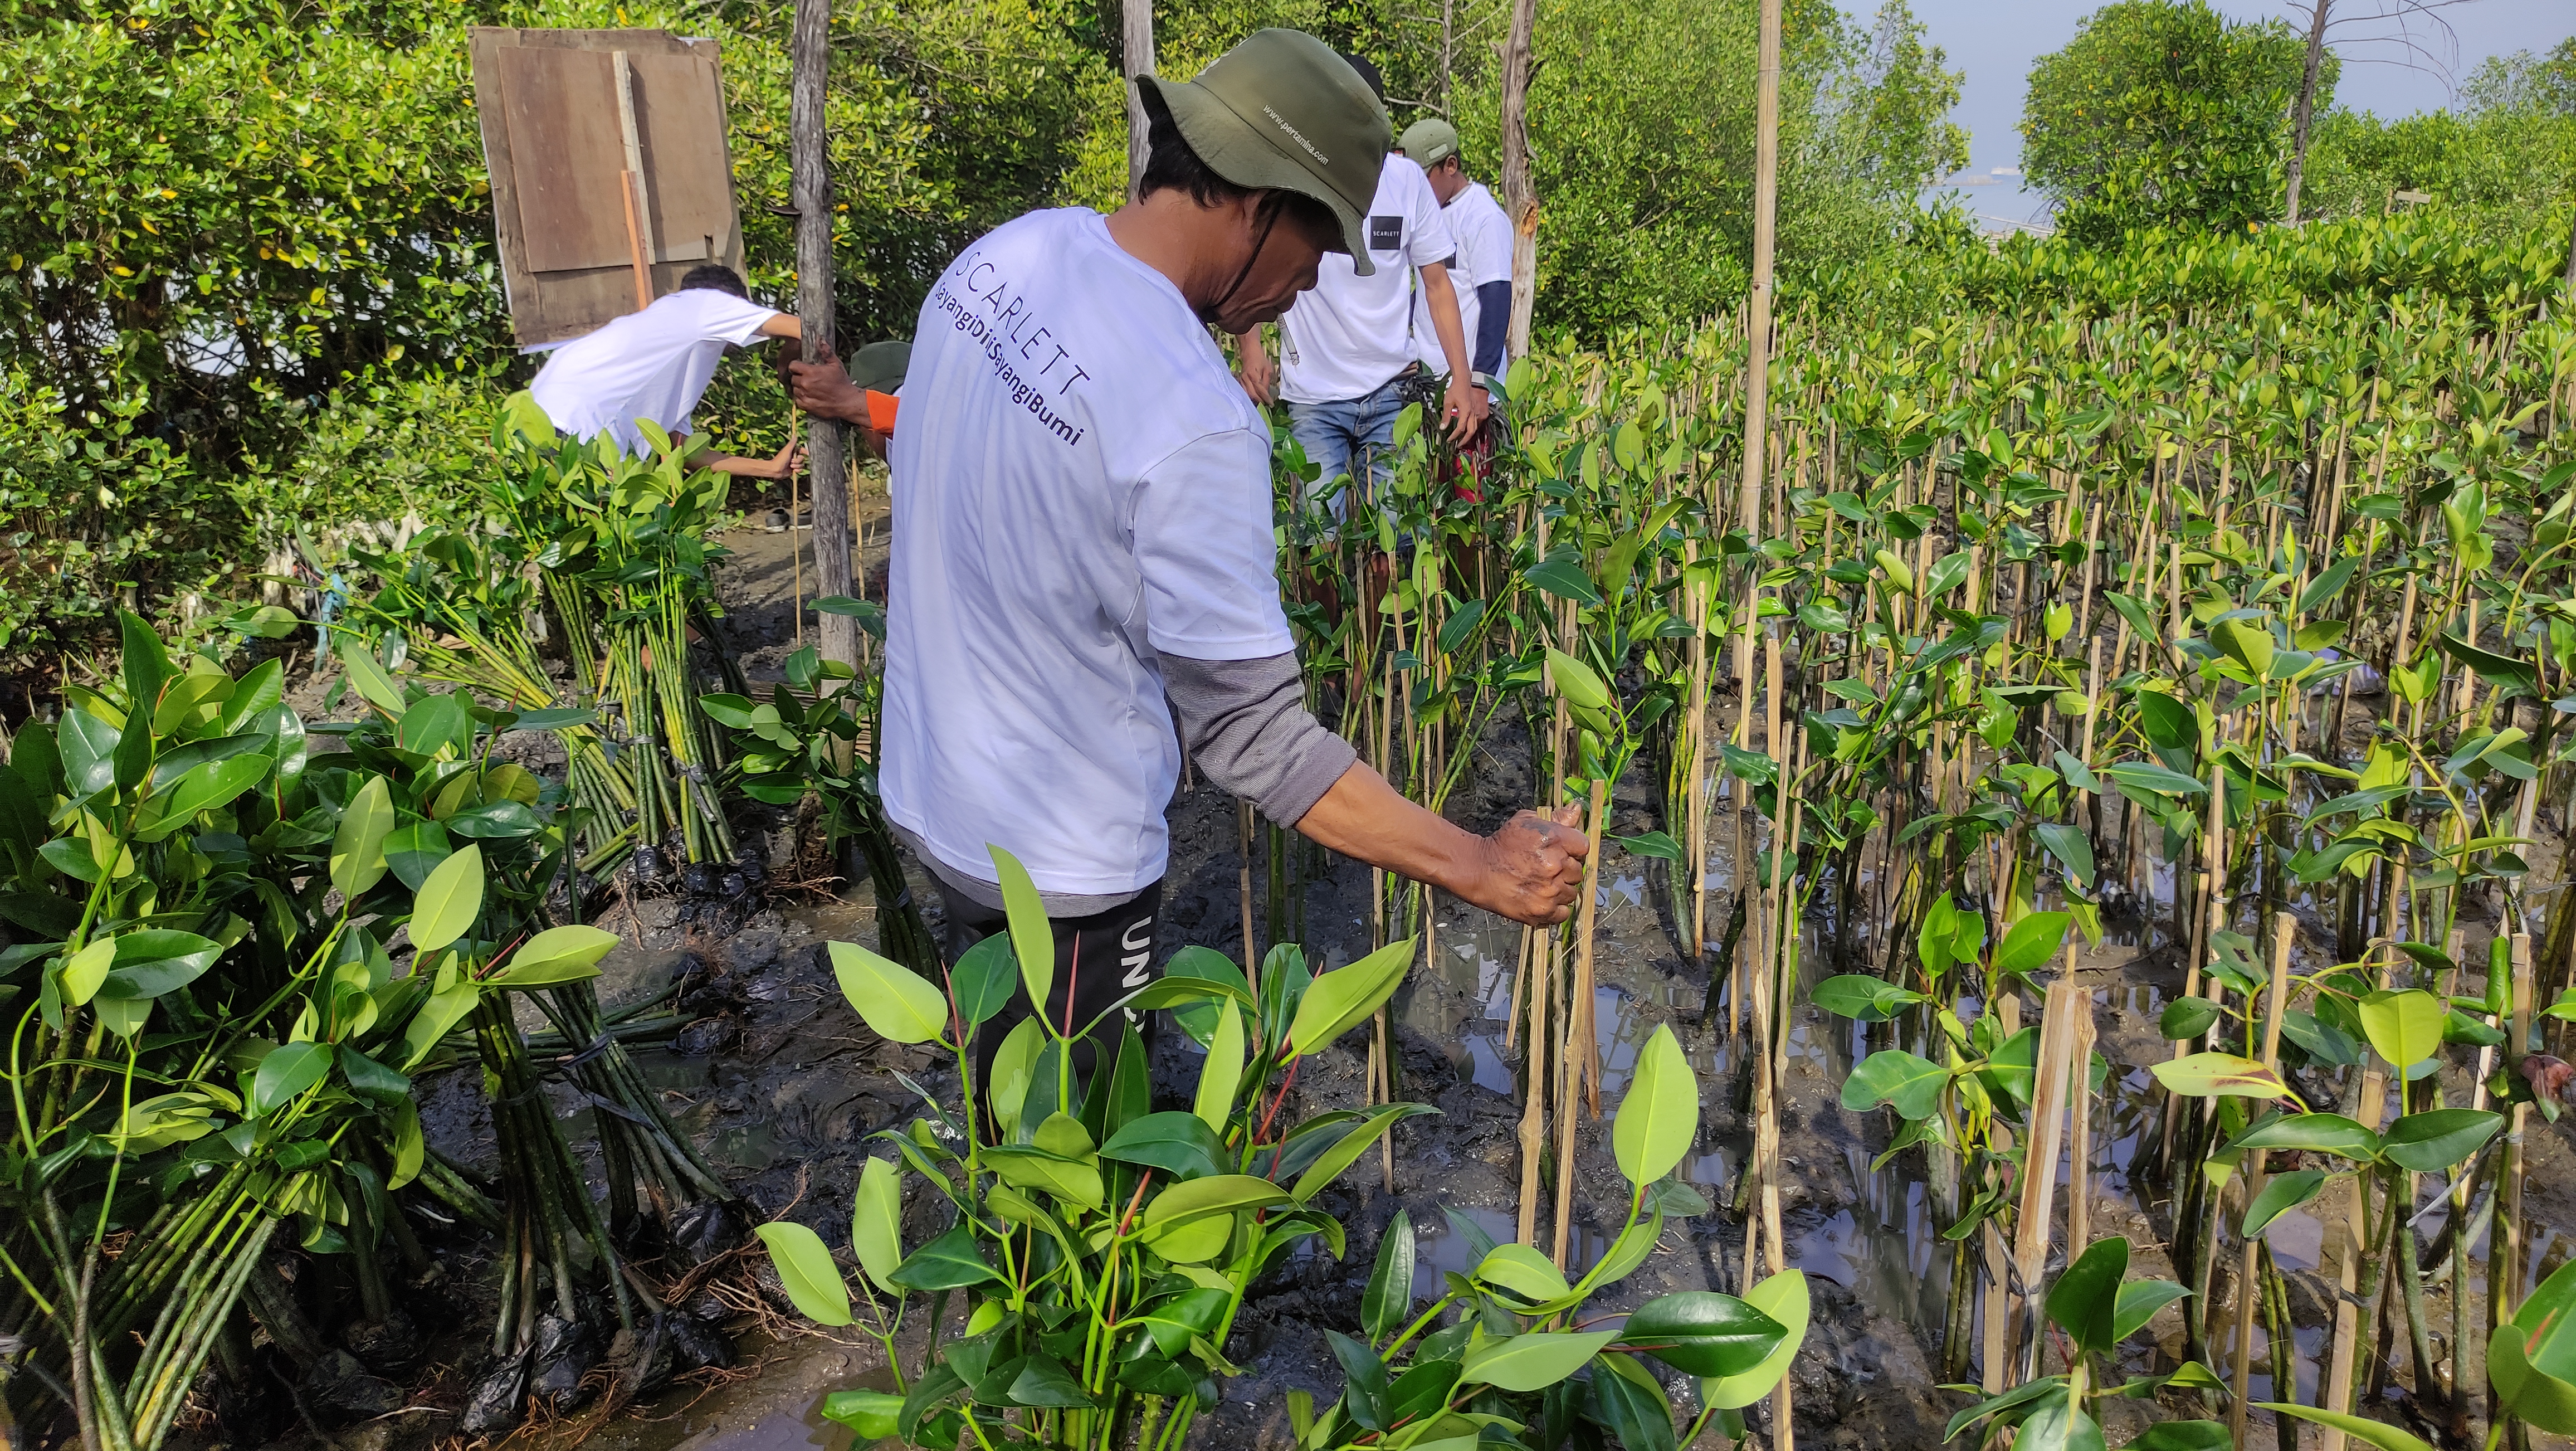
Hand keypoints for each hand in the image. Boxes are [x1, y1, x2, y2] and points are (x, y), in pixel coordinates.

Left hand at [760, 440, 806, 479]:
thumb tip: (795, 435)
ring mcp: (795, 463)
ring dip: (797, 466)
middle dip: (798, 461)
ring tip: (791, 466)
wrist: (775, 470)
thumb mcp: (786, 450)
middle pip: (803, 458)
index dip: (805, 452)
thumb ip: (791, 443)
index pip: (803, 451)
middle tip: (791, 461)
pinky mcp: (794, 469)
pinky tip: (794, 470)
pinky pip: (801, 470)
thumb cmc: (780, 459)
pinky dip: (798, 470)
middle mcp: (795, 457)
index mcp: (793, 451)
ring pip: (802, 464)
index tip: (805, 453)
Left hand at [787, 344, 868, 424]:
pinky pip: (798, 401)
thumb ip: (826, 352)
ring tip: (810, 388)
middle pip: (793, 378)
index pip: (793, 366)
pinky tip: (810, 396)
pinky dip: (802, 399)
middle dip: (799, 377)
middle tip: (808, 379)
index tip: (801, 367)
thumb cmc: (843, 383)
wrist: (848, 402)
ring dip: (800, 388)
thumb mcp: (836, 365)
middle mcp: (805, 383)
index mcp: (810, 372)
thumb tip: (820, 339)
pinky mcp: (807, 406)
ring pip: (795, 390)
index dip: (796, 366)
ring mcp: (805, 395)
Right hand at [1236, 338, 1276, 404]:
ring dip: (1254, 400)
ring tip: (1261, 404)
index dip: (1266, 398)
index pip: (1260, 390)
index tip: (1271, 403)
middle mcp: (1246, 378)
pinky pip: (1244, 391)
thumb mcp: (1268, 369)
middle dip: (1260, 401)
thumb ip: (1267, 382)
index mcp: (1253, 375)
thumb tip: (1266, 393)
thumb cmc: (1260, 359)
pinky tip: (1253, 400)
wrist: (1249, 352)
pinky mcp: (1239, 381)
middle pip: (1252, 394)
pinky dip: (1249, 397)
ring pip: (1247, 394)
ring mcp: (1241, 380)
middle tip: (1266, 405)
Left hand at [1439, 373, 1488, 446]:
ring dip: (1469, 435)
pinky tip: (1467, 429)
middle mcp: (1473, 413)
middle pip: (1471, 431)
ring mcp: (1477, 411)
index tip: (1449, 439)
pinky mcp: (1478, 409)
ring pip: (1475, 427)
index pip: (1460, 428)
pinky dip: (1472, 428)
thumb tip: (1443, 428)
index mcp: (1466, 411)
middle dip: (1464, 440)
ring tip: (1462, 439)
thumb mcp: (1448, 402)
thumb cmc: (1456, 389)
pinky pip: (1477, 422)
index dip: (1454, 435)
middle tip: (1458, 444)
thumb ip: (1446, 416)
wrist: (1464, 379)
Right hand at [1455, 804, 1589, 925]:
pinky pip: (1564, 912)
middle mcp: (1556, 866)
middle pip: (1578, 871)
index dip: (1573, 849)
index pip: (1583, 847)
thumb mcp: (1526, 822)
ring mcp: (1550, 891)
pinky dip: (1556, 908)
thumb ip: (1556, 818)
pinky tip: (1544, 899)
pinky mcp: (1542, 911)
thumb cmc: (1501, 844)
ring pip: (1572, 892)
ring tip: (1543, 884)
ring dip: (1561, 888)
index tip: (1562, 851)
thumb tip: (1577, 809)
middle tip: (1548, 868)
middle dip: (1566, 869)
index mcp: (1554, 840)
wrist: (1477, 870)